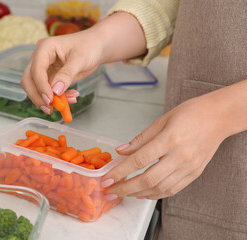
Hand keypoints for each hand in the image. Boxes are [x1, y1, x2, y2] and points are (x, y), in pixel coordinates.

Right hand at [21, 31, 102, 113]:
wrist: (96, 47)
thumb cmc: (89, 46)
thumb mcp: (80, 60)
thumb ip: (67, 75)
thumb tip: (55, 91)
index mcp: (45, 47)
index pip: (36, 69)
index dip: (41, 86)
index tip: (49, 99)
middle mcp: (40, 57)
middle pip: (29, 79)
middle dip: (38, 95)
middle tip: (50, 108)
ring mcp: (44, 68)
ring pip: (36, 88)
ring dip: (48, 99)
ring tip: (65, 104)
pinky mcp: (50, 77)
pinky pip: (48, 91)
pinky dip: (57, 98)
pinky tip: (70, 97)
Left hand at [101, 94, 229, 199]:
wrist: (218, 117)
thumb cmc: (191, 113)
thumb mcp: (162, 120)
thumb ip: (140, 139)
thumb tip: (120, 151)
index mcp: (170, 139)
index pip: (140, 160)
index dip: (121, 171)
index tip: (107, 179)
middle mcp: (180, 156)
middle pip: (148, 179)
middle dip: (125, 188)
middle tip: (110, 191)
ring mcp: (189, 167)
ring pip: (160, 188)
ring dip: (138, 193)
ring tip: (123, 193)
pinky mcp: (194, 174)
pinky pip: (172, 190)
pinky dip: (155, 194)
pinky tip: (142, 193)